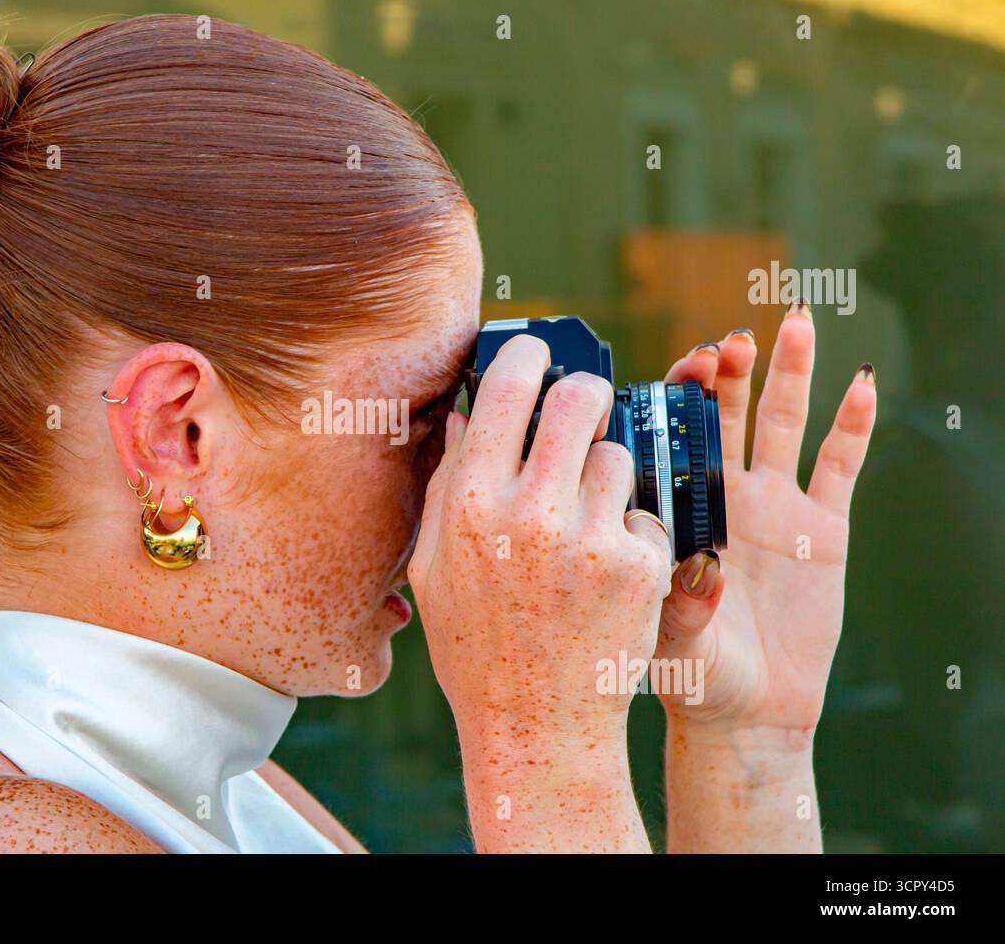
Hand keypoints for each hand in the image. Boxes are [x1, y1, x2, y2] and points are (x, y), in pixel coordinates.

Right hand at [408, 333, 673, 850]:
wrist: (537, 728)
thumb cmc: (478, 648)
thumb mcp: (436, 569)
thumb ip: (448, 487)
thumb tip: (466, 419)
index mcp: (471, 506)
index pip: (507, 390)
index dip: (526, 357)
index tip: (536, 354)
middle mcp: (531, 513)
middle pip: (581, 398)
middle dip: (586, 393)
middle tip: (586, 404)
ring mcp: (592, 539)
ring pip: (619, 455)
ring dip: (607, 471)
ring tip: (589, 515)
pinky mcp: (642, 567)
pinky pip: (646, 512)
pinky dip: (632, 529)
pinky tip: (610, 567)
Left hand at [654, 304, 877, 742]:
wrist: (746, 710)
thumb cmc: (690, 672)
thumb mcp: (670, 638)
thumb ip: (679, 601)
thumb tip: (696, 568)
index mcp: (678, 508)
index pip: (673, 435)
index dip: (680, 396)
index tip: (684, 366)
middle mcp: (724, 494)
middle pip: (728, 414)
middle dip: (729, 372)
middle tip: (731, 339)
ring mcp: (775, 505)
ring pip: (783, 424)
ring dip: (789, 374)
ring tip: (797, 324)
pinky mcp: (824, 527)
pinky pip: (839, 467)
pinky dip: (852, 425)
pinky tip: (862, 384)